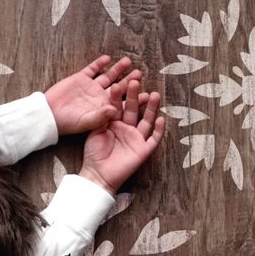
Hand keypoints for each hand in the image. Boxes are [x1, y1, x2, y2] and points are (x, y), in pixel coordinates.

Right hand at [45, 55, 141, 135]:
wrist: (48, 114)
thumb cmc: (67, 123)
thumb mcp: (86, 122)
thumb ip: (101, 116)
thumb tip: (115, 109)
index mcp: (103, 108)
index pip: (122, 103)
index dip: (134, 99)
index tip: (146, 94)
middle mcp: (98, 97)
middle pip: (118, 87)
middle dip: (129, 81)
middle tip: (140, 74)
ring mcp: (90, 87)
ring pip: (108, 76)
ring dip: (117, 69)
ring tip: (128, 61)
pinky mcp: (80, 78)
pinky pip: (92, 69)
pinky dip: (99, 63)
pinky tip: (107, 58)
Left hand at [79, 80, 164, 194]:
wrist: (98, 175)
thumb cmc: (94, 154)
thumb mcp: (95, 132)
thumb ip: (102, 119)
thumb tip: (110, 104)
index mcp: (114, 123)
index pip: (118, 106)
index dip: (118, 96)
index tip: (118, 83)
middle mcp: (127, 129)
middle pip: (133, 110)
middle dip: (134, 96)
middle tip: (136, 81)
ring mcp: (136, 139)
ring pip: (146, 121)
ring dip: (151, 108)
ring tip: (154, 94)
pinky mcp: (143, 150)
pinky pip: (154, 139)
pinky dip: (158, 130)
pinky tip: (160, 119)